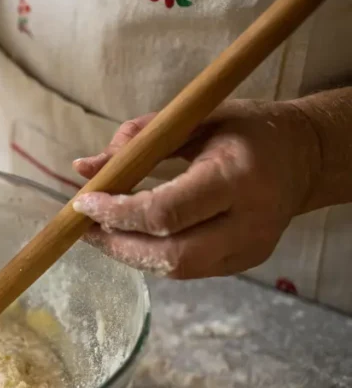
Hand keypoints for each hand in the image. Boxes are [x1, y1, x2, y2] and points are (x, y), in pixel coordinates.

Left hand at [71, 99, 319, 278]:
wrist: (305, 157)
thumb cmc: (243, 131)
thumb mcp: (194, 119)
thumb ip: (138, 139)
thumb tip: (83, 168)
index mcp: (236, 176)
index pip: (165, 212)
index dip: (117, 213)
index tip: (84, 202)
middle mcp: (248, 221)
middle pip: (169, 255)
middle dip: (118, 245)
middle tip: (85, 228)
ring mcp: (250, 249)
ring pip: (176, 269)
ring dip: (129, 254)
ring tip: (102, 233)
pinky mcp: (244, 262)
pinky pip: (187, 269)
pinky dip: (152, 256)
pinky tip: (133, 238)